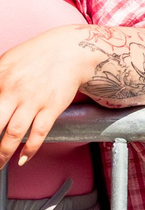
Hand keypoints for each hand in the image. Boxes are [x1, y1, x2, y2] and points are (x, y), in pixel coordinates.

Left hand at [0, 24, 102, 165]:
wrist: (73, 50)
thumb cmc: (38, 55)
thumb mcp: (6, 61)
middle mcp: (14, 91)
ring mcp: (34, 100)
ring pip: (13, 133)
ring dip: (3, 153)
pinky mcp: (52, 107)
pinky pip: (39, 133)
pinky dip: (30, 149)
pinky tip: (22, 159)